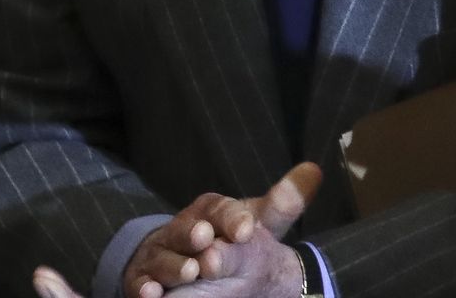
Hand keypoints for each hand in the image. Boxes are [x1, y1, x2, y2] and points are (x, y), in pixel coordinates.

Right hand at [122, 162, 320, 297]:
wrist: (194, 269)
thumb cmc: (229, 243)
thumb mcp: (257, 224)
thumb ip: (282, 204)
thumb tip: (314, 170)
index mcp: (209, 212)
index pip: (219, 208)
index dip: (232, 217)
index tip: (247, 230)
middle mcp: (182, 230)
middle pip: (186, 230)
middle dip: (194, 234)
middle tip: (207, 239)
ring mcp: (161, 256)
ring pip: (164, 258)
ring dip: (175, 265)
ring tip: (190, 271)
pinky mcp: (143, 281)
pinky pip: (141, 284)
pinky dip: (144, 288)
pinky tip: (151, 293)